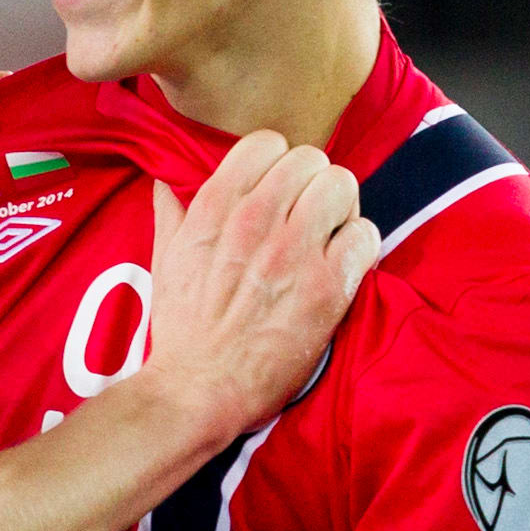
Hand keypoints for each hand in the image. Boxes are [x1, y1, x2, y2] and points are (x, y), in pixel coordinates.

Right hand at [140, 135, 374, 442]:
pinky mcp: (327, 287)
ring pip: (343, 187)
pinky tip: (342, 265)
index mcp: (214, 208)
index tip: (279, 192)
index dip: (278, 164)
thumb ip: (170, 216)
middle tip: (309, 216)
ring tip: (329, 237)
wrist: (199, 388)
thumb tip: (165, 185)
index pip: (266, 143)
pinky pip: (364, 235)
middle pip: (312, 159)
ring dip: (340, 210)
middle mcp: (255, 220)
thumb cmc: (182, 330)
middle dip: (314, 184)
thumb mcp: (165, 263)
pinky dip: (359, 246)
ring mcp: (293, 251)